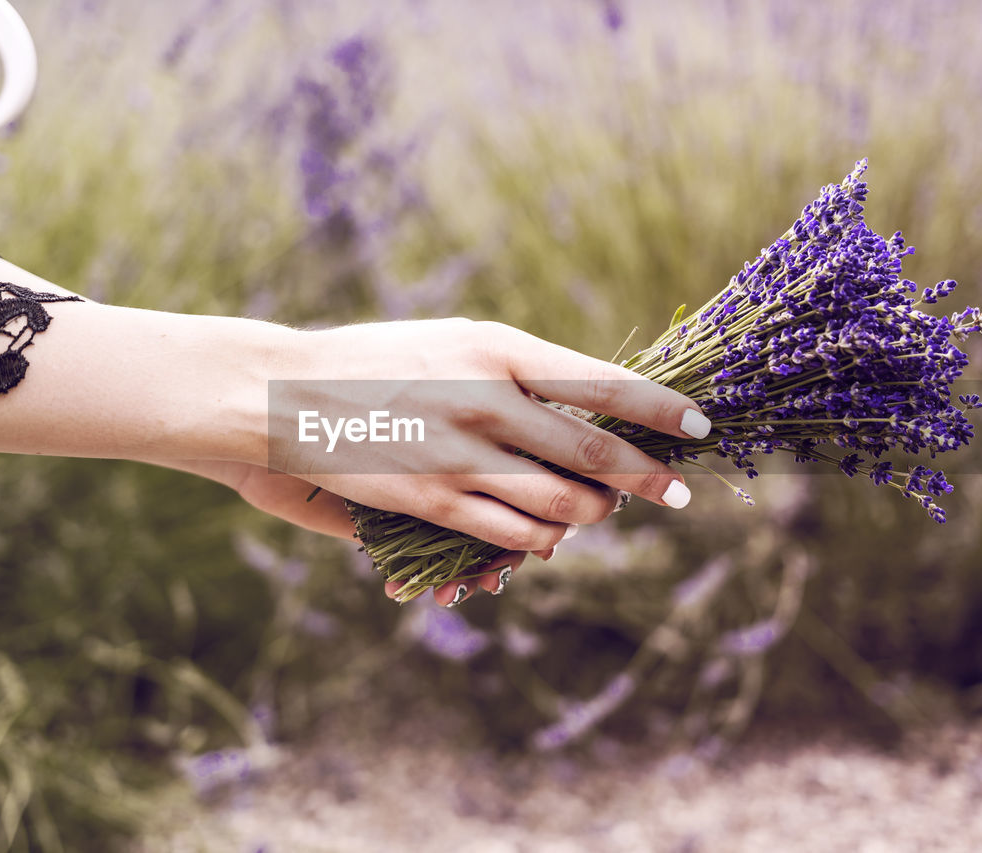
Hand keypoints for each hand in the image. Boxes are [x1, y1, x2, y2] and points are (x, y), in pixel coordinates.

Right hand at [270, 318, 707, 554]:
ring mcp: (462, 455)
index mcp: (496, 347)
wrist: (281, 393)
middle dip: (647, 478)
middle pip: (596, 454)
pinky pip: (513, 534)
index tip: (700, 426)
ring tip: (603, 511)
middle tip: (675, 491)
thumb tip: (585, 406)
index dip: (661, 410)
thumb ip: (514, 370)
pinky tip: (549, 536)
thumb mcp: (451, 342)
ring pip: (563, 504)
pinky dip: (543, 541)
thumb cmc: (372, 362)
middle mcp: (487, 399)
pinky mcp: (434, 500)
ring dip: (593, 514)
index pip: (604, 383)